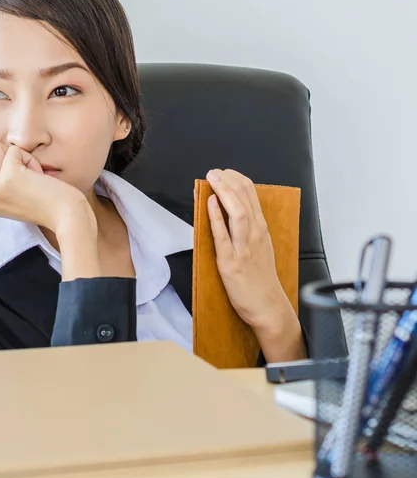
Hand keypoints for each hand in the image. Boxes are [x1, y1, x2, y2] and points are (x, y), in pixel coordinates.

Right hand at [0, 141, 89, 233]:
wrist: (65, 215)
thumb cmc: (45, 204)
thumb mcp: (11, 200)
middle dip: (0, 156)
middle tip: (21, 174)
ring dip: (15, 155)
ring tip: (30, 174)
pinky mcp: (8, 175)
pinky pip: (13, 149)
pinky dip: (28, 157)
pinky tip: (37, 174)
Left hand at [205, 168, 289, 330]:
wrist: (268, 307)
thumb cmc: (262, 277)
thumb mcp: (261, 246)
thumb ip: (250, 227)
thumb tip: (233, 207)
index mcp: (261, 229)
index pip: (252, 195)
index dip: (237, 180)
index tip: (225, 171)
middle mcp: (255, 234)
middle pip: (245, 199)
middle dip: (229, 181)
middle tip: (215, 171)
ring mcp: (243, 248)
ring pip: (238, 213)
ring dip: (224, 193)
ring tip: (212, 179)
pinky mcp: (231, 262)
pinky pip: (223, 236)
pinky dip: (216, 218)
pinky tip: (210, 204)